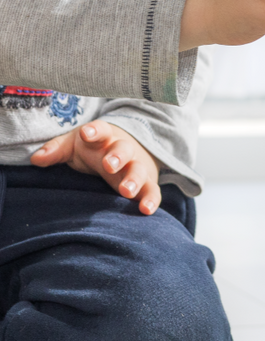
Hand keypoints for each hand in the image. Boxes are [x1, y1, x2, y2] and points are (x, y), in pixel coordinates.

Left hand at [30, 120, 161, 214]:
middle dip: (117, 156)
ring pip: (139, 171)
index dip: (95, 131)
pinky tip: (146, 210)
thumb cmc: (94, 150)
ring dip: (134, 180)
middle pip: (123, 150)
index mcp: (104, 139)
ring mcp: (136, 166)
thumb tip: (36, 159)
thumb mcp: (74, 146)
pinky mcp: (146, 183)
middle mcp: (123, 150)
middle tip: (109, 165)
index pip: (101, 130)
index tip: (86, 133)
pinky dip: (151, 200)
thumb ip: (56, 150)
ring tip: (126, 191)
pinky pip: (152, 191)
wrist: (128, 151)